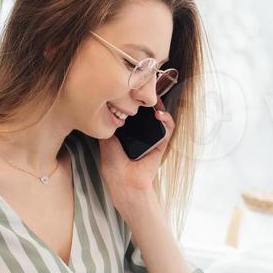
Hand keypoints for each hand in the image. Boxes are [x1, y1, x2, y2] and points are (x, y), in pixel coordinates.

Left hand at [97, 97, 174, 216]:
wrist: (124, 181)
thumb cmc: (113, 165)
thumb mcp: (106, 141)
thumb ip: (107, 126)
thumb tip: (104, 110)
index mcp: (128, 134)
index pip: (134, 114)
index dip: (134, 102)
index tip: (132, 92)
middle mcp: (141, 135)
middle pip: (147, 113)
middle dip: (147, 101)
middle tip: (144, 90)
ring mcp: (152, 139)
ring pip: (160, 118)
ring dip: (159, 107)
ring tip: (153, 99)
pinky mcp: (161, 144)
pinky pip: (168, 129)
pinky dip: (167, 120)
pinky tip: (160, 114)